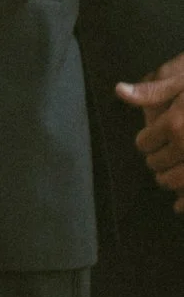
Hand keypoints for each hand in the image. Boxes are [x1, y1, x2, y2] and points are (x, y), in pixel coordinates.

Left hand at [117, 51, 183, 201]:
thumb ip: (153, 91)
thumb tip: (119, 90)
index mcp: (174, 124)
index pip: (144, 143)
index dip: (146, 140)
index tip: (151, 139)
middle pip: (156, 163)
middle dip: (156, 160)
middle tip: (161, 157)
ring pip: (173, 182)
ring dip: (167, 181)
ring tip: (169, 175)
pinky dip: (183, 204)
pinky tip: (178, 205)